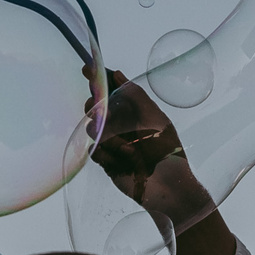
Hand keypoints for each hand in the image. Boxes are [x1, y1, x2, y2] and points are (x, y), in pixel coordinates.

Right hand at [91, 72, 217, 228]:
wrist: (168, 187)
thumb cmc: (167, 151)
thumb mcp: (155, 118)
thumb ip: (136, 96)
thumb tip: (118, 74)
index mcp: (133, 112)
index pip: (112, 91)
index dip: (98, 79)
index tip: (86, 68)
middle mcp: (121, 125)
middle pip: (96, 108)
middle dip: (95, 106)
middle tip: (98, 108)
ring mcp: (112, 143)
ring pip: (92, 129)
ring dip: (108, 136)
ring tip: (128, 149)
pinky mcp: (106, 161)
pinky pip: (94, 151)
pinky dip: (105, 154)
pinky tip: (121, 160)